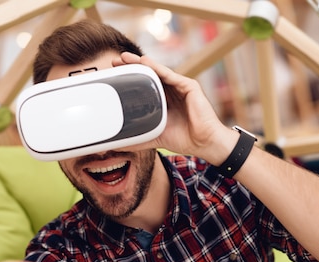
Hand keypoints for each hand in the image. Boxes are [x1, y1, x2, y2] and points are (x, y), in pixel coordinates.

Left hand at [113, 52, 235, 164]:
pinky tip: (144, 62)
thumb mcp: (155, 139)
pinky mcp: (189, 86)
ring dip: (141, 63)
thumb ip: (137, 140)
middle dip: (132, 67)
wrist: (204, 143)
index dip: (130, 79)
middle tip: (114, 61)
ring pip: (157, 71)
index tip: (114, 75)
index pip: (144, 86)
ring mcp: (180, 87)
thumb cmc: (184, 139)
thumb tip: (117, 146)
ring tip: (124, 57)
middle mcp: (172, 91)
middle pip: (149, 75)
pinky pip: (170, 75)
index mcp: (164, 102)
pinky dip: (157, 67)